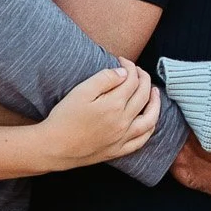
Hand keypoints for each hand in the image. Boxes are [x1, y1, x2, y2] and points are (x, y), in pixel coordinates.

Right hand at [42, 64, 160, 167]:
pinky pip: (141, 140)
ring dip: (155, 104)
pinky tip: (149, 122)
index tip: (122, 60)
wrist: (54, 148)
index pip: (131, 80)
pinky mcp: (118, 150)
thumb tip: (124, 73)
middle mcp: (123, 122)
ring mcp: (122, 138)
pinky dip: (149, 129)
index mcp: (114, 105)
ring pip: (149, 120)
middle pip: (143, 96)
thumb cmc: (64, 118)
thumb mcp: (81, 92)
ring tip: (154, 93)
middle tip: (138, 71)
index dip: (129, 67)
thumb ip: (104, 79)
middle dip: (143, 79)